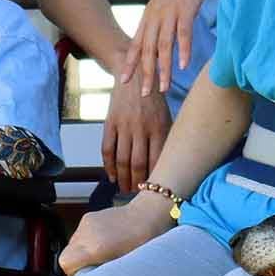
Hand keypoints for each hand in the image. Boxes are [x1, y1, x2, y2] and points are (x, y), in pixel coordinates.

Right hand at [60, 192, 174, 275]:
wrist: (150, 213)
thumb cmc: (146, 241)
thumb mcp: (129, 263)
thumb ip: (108, 273)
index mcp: (96, 247)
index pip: (66, 263)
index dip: (74, 274)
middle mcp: (86, 234)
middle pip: (66, 255)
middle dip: (77, 265)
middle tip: (95, 269)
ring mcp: (86, 224)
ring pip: (71, 245)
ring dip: (81, 253)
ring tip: (102, 255)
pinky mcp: (88, 217)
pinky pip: (79, 235)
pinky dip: (86, 243)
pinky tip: (104, 243)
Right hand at [101, 73, 172, 190]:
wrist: (135, 80)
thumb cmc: (155, 105)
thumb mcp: (167, 121)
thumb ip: (165, 142)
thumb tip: (164, 169)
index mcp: (158, 129)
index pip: (155, 161)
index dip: (152, 178)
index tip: (154, 191)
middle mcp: (141, 129)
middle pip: (136, 163)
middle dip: (136, 183)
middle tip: (137, 195)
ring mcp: (124, 126)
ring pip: (121, 159)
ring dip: (122, 177)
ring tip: (125, 189)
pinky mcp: (110, 123)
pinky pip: (107, 148)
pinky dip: (108, 165)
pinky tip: (111, 176)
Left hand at [120, 0, 215, 97]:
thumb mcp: (165, 7)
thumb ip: (160, 24)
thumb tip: (158, 44)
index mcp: (149, 18)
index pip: (137, 45)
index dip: (130, 64)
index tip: (124, 81)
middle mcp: (155, 17)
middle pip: (147, 50)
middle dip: (145, 73)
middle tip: (143, 93)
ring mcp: (169, 14)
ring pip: (163, 46)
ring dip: (163, 68)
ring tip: (164, 87)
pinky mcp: (186, 10)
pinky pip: (183, 34)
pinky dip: (183, 50)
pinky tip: (183, 66)